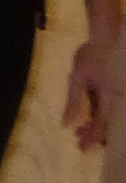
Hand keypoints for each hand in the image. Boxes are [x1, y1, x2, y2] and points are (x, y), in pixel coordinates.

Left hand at [68, 25, 118, 151]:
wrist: (107, 35)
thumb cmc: (91, 55)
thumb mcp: (77, 78)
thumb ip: (73, 102)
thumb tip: (66, 124)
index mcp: (109, 97)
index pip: (102, 124)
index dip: (92, 138)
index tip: (82, 147)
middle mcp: (117, 98)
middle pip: (109, 124)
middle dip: (94, 135)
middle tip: (78, 140)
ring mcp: (117, 94)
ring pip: (110, 117)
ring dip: (96, 126)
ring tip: (79, 130)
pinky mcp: (114, 90)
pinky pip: (109, 108)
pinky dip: (99, 116)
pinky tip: (87, 118)